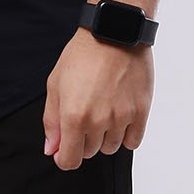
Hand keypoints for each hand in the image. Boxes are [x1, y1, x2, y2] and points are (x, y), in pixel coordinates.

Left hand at [42, 26, 153, 170]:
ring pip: (111, 148)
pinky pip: (132, 141)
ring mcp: (122, 118)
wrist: (113, 33)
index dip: (64, 157)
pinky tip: (119, 114)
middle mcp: (98, 121)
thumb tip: (51, 149)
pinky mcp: (141, 112)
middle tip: (85, 112)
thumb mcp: (55, 84)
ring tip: (103, 108)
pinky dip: (125, 134)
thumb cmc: (82, 55)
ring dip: (105, 136)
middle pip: (89, 153)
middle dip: (83, 139)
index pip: (69, 160)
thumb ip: (52, 121)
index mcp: (74, 116)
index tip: (65, 148)